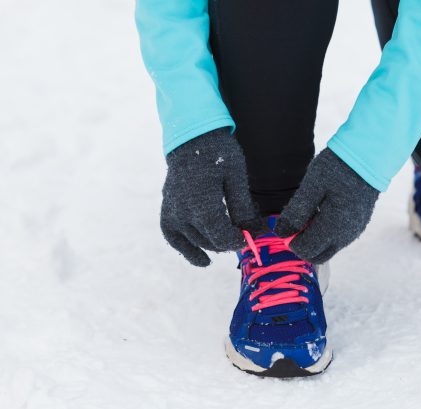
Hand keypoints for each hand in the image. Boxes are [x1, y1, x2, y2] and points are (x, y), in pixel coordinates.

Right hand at [161, 128, 262, 266]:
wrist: (191, 136)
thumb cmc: (218, 153)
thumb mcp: (237, 178)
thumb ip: (243, 208)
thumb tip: (254, 232)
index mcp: (203, 206)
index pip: (224, 238)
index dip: (240, 240)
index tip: (253, 235)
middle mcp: (184, 214)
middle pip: (212, 241)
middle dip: (229, 241)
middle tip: (245, 233)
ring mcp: (172, 213)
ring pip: (196, 242)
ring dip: (213, 244)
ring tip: (228, 240)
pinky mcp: (166, 210)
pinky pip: (174, 238)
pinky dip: (187, 250)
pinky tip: (203, 260)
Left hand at [275, 148, 378, 263]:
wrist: (370, 156)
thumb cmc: (339, 167)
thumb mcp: (312, 185)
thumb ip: (297, 212)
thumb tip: (281, 233)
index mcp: (333, 228)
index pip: (305, 250)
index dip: (290, 240)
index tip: (286, 222)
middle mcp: (346, 236)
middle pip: (316, 255)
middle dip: (302, 243)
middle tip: (295, 220)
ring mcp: (354, 232)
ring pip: (327, 248)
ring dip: (313, 237)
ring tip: (310, 211)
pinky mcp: (358, 225)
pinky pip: (337, 239)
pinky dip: (325, 232)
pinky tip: (322, 210)